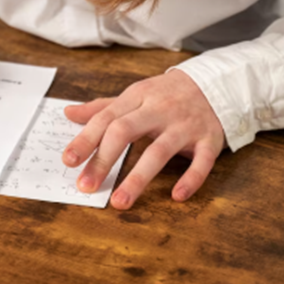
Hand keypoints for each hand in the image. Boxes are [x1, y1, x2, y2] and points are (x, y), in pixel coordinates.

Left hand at [61, 70, 225, 209]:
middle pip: (126, 131)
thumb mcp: (135, 94)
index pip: (106, 118)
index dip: (86, 139)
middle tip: (86, 186)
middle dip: (104, 160)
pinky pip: (202, 162)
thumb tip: (69, 113)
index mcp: (138, 96)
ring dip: (138, 178)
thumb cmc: (167, 94)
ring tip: (120, 201)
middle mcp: (160, 109)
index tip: (68, 161)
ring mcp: (185, 125)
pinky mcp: (209, 139)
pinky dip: (190, 179)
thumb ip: (103, 107)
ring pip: (160, 151)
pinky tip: (177, 196)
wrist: (215, 82)